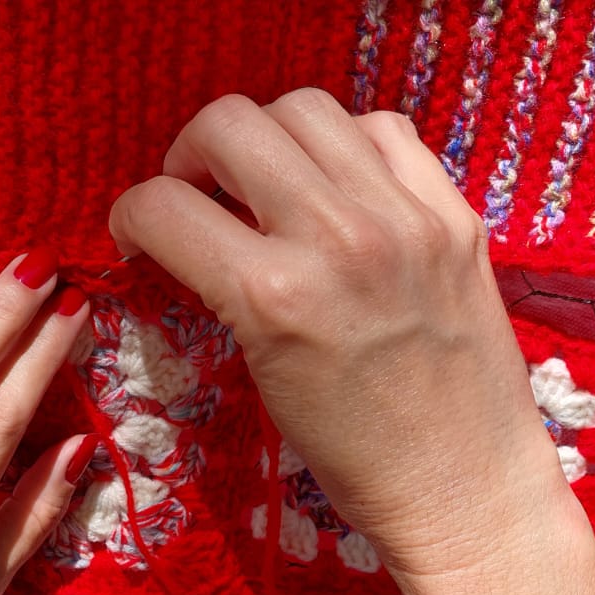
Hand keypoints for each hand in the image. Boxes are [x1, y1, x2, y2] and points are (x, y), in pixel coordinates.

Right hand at [109, 90, 594, 594]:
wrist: (464, 488)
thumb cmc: (351, 455)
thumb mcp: (261, 370)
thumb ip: (226, 286)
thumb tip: (194, 224)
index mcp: (272, 295)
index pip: (163, 206)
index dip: (130, 217)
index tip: (139, 237)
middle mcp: (336, 238)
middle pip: (227, 124)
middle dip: (190, 157)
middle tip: (199, 197)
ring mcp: (403, 218)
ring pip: (304, 107)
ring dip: (266, 138)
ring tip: (269, 183)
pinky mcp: (453, 214)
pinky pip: (382, 129)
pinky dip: (346, 145)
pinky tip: (339, 187)